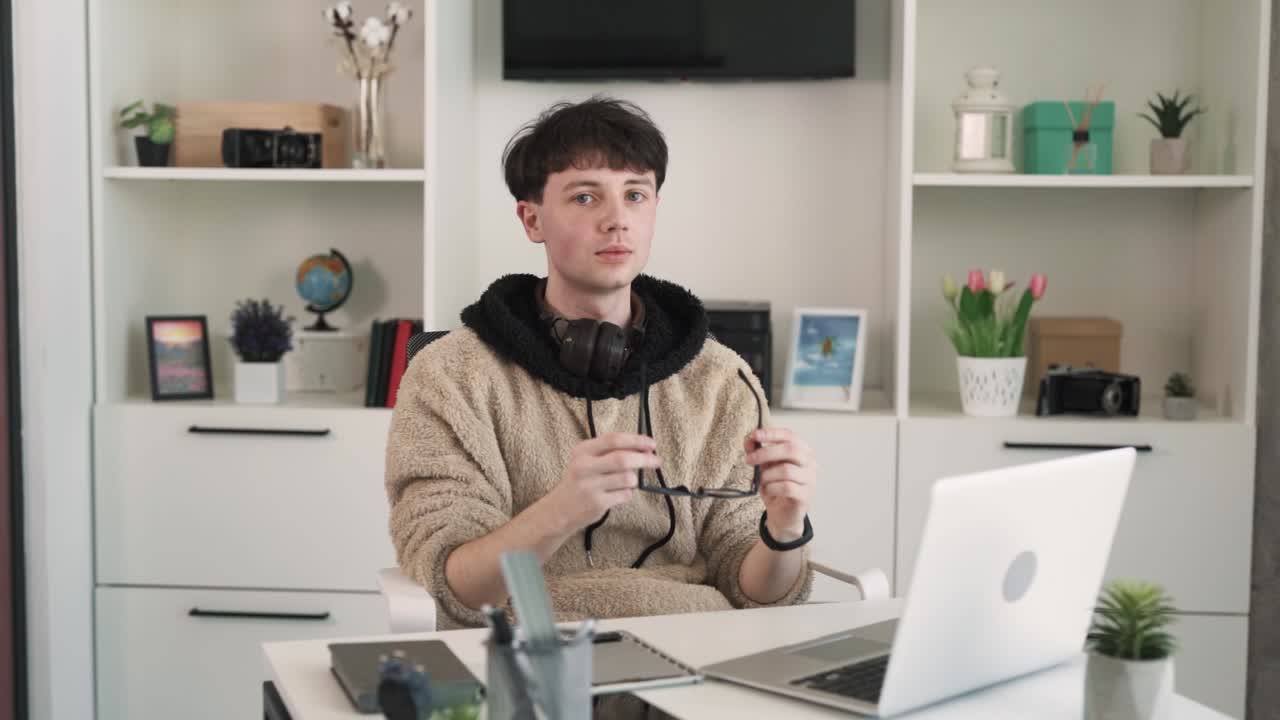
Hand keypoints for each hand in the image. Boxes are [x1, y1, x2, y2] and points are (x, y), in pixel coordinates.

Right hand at [543, 432, 661, 533]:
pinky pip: (625, 495)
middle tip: (657, 460)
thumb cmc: (580, 481)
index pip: (614, 439)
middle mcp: (584, 466)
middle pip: (623, 459)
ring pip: (628, 478)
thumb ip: (611, 452)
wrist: (559, 509)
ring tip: (625, 482)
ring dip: (634, 480)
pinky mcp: (597, 503)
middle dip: (645, 459)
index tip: (651, 443)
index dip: (637, 440)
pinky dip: (627, 493)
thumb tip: (644, 448)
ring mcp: (590, 486)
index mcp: (583, 450)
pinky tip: (617, 493)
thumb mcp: (586, 460)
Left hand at [744, 428, 816, 541]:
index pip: (790, 436)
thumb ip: (758, 452)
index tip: (755, 435)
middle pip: (791, 450)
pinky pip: (787, 487)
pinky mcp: (805, 496)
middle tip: (749, 459)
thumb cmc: (776, 487)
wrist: (782, 514)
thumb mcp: (764, 467)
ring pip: (787, 470)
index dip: (772, 433)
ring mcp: (810, 480)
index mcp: (802, 451)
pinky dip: (772, 488)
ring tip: (762, 481)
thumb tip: (750, 441)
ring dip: (768, 475)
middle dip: (766, 453)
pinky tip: (769, 490)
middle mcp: (809, 464)